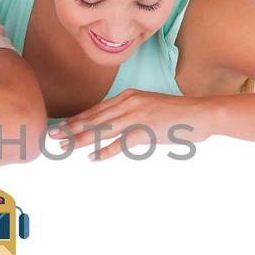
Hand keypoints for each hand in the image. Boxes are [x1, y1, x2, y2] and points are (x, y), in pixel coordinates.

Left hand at [53, 91, 215, 160]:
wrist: (202, 113)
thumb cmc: (178, 114)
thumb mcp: (149, 107)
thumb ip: (131, 113)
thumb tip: (115, 125)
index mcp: (129, 96)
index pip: (97, 109)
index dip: (77, 119)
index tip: (60, 126)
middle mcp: (129, 103)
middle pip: (94, 117)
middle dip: (71, 127)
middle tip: (52, 136)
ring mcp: (137, 116)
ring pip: (102, 129)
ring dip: (80, 139)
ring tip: (64, 147)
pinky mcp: (147, 131)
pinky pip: (121, 142)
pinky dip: (106, 150)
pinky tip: (92, 157)